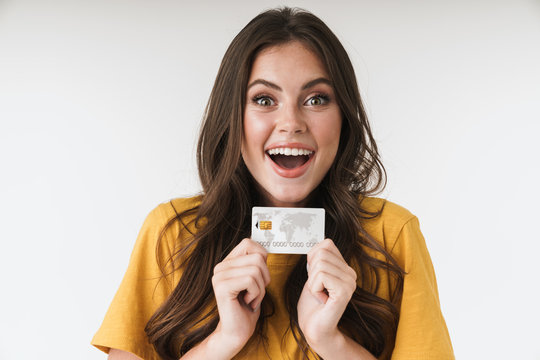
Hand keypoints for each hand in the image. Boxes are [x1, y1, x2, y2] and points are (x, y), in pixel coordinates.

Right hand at [210, 238, 269, 357]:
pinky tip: (247, 302)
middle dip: (264, 277)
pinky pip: (250, 280)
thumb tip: (264, 249)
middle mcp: (221, 266)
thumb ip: (256, 263)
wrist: (237, 331)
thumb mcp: (255, 280)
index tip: (259, 276)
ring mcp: (219, 276)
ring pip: (256, 269)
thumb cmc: (248, 306)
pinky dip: (256, 294)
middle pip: (257, 257)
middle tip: (255, 292)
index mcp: (228, 262)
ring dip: (260, 288)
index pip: (248, 243)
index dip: (261, 257)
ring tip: (251, 298)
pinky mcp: (222, 287)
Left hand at [297, 239, 356, 351]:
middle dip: (311, 272)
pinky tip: (322, 299)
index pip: (326, 244)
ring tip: (320, 294)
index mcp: (345, 267)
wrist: (314, 329)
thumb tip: (321, 242)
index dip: (312, 258)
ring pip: (319, 265)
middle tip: (317, 288)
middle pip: (321, 253)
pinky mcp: (344, 292)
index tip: (315, 277)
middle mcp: (351, 274)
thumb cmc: (312, 304)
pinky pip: (321, 276)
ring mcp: (350, 283)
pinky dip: (314, 288)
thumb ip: (319, 258)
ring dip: (312, 282)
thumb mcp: (313, 274)